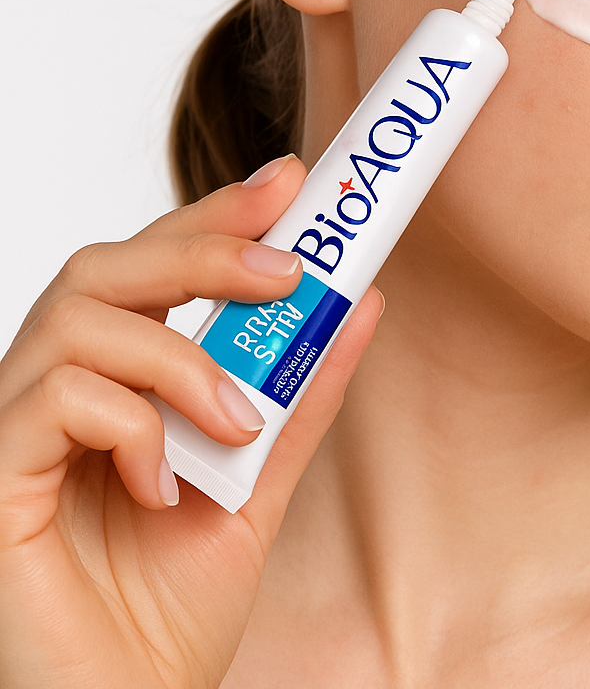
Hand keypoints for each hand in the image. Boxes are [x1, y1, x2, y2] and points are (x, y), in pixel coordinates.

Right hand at [0, 155, 381, 688]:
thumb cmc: (175, 602)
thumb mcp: (261, 479)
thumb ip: (301, 394)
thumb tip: (360, 304)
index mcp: (120, 379)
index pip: (158, 267)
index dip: (216, 215)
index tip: (289, 182)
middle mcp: (60, 386)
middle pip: (109, 266)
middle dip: (204, 248)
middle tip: (288, 266)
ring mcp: (15, 427)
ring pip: (81, 318)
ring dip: (182, 357)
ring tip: (239, 424)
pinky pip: (54, 399)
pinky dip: (133, 424)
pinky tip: (168, 484)